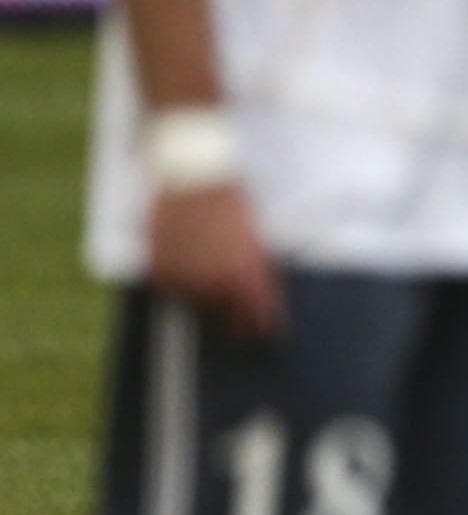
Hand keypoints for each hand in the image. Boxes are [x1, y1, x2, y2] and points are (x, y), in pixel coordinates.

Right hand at [148, 181, 280, 339]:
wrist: (193, 176)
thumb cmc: (231, 202)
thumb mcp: (256, 240)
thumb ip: (256, 272)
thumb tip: (259, 300)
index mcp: (246, 277)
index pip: (256, 321)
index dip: (260, 331)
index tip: (263, 338)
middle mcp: (213, 284)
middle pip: (223, 319)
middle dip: (232, 319)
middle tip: (236, 323)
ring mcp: (182, 279)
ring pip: (194, 306)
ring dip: (202, 300)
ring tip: (208, 282)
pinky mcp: (156, 270)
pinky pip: (168, 290)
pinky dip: (177, 284)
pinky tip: (185, 268)